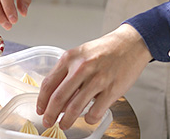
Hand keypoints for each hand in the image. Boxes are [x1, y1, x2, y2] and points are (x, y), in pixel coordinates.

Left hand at [36, 24, 151, 129]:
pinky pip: (95, 112)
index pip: (49, 83)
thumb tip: (57, 97)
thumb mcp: (80, 55)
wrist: (129, 44)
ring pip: (75, 108)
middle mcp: (81, 68)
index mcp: (70, 58)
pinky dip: (89, 119)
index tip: (40, 109)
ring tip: (64, 124)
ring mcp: (97, 79)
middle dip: (50, 114)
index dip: (41, 100)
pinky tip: (88, 118)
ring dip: (67, 121)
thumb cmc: (104, 50)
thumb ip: (68, 73)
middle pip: (58, 98)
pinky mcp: (112, 90)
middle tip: (48, 122)